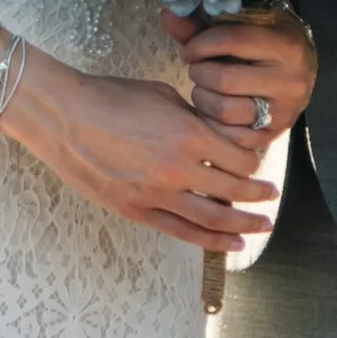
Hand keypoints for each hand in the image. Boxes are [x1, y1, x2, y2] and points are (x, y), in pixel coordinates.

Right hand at [3, 57, 279, 252]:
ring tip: (261, 227)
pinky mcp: (137, 210)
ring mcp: (157, 194)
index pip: (240, 158)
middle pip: (234, 190)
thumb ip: (195, 119)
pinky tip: (231, 242)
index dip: (255, 162)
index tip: (258, 164)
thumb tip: (216, 137)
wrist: (64, 116)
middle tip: (272, 197)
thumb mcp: (163, 95)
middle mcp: (179, 168)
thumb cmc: (111, 97)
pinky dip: (211, 240)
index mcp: (189, 133)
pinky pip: (182, 231)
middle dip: (259, 195)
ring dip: (243, 224)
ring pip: (213, 219)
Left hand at [160, 7, 316, 197]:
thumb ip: (202, 25)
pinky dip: (214, 126)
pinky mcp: (274, 135)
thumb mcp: (242, 25)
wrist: (302, 68)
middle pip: (224, 80)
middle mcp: (289, 80)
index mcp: (284, 46)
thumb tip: (166, 15)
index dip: (200, 44)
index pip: (230, 40)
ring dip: (203, 100)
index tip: (190, 50)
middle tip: (197, 70)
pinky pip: (233, 138)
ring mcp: (284, 112)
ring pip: (226, 111)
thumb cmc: (265, 41)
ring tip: (204, 89)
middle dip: (200, 74)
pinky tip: (211, 111)